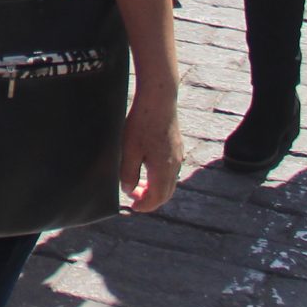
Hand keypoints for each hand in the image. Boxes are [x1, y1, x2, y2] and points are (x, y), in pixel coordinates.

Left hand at [119, 81, 182, 211]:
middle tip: (135, 199)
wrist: (159, 99)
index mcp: (163, 170)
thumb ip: (128, 173)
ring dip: (156, 188)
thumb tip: (128, 190)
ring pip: (170, 181)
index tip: (133, 207)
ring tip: (139, 185)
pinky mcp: (177, 146)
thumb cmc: (142, 123)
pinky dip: (161, 177)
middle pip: (166, 193)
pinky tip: (148, 168)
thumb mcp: (129, 150)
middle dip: (151, 199)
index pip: (157, 198)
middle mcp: (175, 165)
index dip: (145, 206)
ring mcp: (178, 155)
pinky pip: (171, 170)